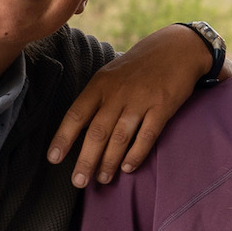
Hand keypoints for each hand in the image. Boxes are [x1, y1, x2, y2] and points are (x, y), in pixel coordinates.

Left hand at [48, 24, 215, 187]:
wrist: (177, 48)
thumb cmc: (141, 65)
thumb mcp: (112, 74)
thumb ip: (98, 98)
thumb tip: (81, 129)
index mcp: (100, 84)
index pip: (76, 114)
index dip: (63, 138)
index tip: (53, 159)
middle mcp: (118, 93)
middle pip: (97, 132)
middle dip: (86, 160)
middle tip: (79, 182)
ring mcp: (140, 100)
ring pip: (120, 137)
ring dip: (109, 162)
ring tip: (103, 179)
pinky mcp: (162, 107)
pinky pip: (146, 136)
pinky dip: (136, 154)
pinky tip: (128, 168)